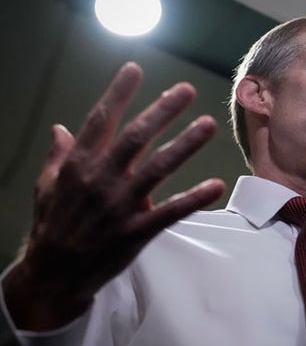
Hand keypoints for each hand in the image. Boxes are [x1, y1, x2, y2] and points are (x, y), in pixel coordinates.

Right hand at [3, 62, 224, 330]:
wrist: (53, 275)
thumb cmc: (51, 226)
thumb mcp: (47, 188)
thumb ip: (59, 157)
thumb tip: (62, 129)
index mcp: (78, 166)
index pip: (100, 121)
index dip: (118, 94)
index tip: (135, 69)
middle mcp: (100, 180)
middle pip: (136, 138)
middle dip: (162, 111)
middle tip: (186, 90)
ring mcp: (120, 206)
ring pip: (158, 169)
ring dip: (185, 144)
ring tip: (208, 124)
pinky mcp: (137, 231)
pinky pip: (171, 212)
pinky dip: (194, 198)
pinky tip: (217, 185)